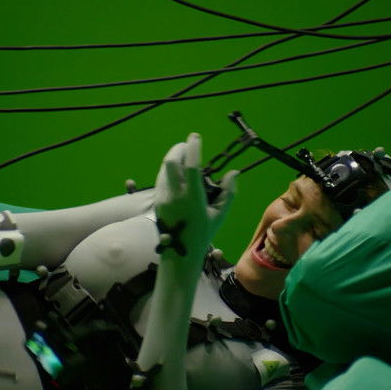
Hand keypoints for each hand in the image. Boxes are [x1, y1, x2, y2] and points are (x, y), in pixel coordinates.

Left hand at [153, 133, 237, 273]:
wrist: (179, 252)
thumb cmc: (204, 233)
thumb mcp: (220, 215)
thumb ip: (229, 192)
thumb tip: (233, 172)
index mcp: (192, 199)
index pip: (190, 166)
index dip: (193, 148)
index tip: (196, 137)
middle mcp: (175, 195)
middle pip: (170, 162)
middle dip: (179, 149)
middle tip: (188, 145)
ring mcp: (163, 197)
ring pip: (164, 168)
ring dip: (174, 158)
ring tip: (185, 157)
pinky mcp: (157, 200)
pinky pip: (161, 177)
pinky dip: (169, 169)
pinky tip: (178, 171)